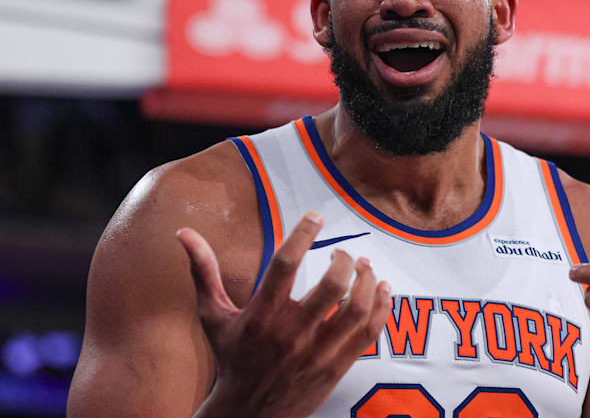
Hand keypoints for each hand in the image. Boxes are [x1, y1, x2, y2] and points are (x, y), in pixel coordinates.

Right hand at [176, 211, 391, 417]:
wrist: (248, 416)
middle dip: (344, 259)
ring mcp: (317, 352)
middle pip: (332, 285)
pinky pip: (368, 332)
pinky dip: (380, 307)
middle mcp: (291, 333)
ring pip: (357, 308)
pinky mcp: (336, 367)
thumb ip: (204, 272)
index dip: (303, 234)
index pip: (285, 264)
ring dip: (368, 280)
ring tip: (365, 266)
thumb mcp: (213, 316)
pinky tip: (382, 289)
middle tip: (343, 251)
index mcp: (261, 315)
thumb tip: (184, 232)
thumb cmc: (232, 359)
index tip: (316, 216)